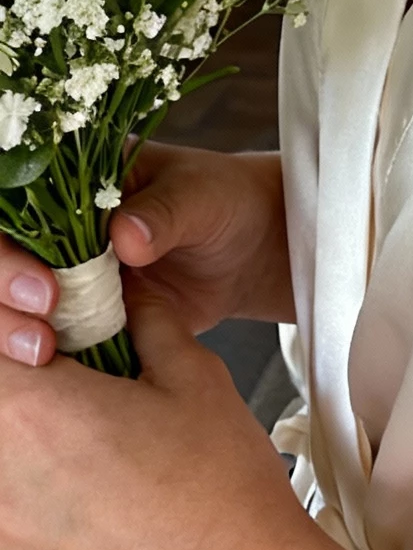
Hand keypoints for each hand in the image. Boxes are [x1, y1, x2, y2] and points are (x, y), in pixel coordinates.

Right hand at [0, 144, 290, 371]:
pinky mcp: (81, 313)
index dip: (10, 251)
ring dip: (12, 330)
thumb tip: (126, 235)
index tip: (45, 288)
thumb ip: (164, 213)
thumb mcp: (201, 197)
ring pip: (12, 302)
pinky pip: (47, 335)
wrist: (250, 250)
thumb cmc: (225, 202)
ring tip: (44, 353)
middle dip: (4, 294)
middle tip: (44, 324)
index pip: (16, 205)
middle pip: (1, 260)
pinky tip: (51, 372)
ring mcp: (67, 272)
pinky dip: (42, 357)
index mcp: (79, 178)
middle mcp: (60, 225)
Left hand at [0, 274, 398, 549]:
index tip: (49, 338)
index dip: (19, 330)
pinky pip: (6, 531)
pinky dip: (26, 512)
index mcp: (36, 412)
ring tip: (78, 457)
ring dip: (22, 452)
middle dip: (25, 390)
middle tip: (69, 392)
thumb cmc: (221, 500)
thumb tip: (129, 300)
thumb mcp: (193, 378)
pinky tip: (75, 511)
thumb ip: (146, 322)